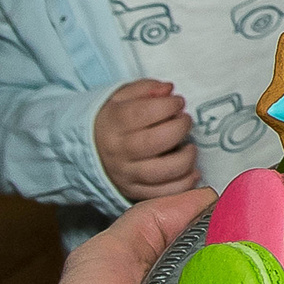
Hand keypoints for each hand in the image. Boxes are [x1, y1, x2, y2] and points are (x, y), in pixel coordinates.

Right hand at [94, 79, 199, 199]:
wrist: (92, 149)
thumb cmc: (113, 120)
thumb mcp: (122, 97)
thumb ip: (146, 89)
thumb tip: (168, 90)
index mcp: (113, 123)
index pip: (142, 113)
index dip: (168, 106)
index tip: (178, 102)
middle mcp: (118, 151)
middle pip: (154, 142)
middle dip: (179, 129)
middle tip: (185, 121)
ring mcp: (126, 174)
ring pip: (162, 172)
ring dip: (185, 159)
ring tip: (190, 147)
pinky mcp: (135, 192)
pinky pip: (163, 194)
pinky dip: (184, 185)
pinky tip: (191, 171)